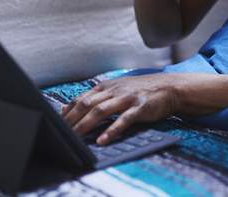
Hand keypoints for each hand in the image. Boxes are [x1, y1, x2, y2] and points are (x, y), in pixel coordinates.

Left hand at [61, 73, 180, 144]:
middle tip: (61, 134)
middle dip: (72, 120)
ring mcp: (127, 98)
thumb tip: (70, 107)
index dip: (68, 112)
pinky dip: (111, 130)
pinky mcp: (140, 107)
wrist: (169, 87)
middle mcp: (115, 90)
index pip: (82, 98)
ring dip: (86, 125)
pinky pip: (123, 120)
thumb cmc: (142, 91)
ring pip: (101, 111)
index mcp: (107, 86)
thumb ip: (97, 97)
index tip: (57, 125)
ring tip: (75, 138)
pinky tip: (103, 140)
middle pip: (87, 104)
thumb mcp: (118, 89)